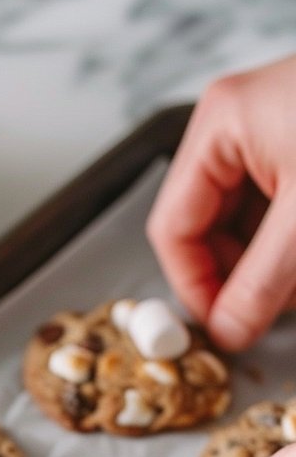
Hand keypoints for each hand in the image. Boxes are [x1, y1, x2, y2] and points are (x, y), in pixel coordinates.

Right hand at [146, 55, 295, 350]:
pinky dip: (292, 244)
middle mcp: (238, 126)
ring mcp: (271, 133)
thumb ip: (263, 283)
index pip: (173, 228)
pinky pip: (279, 210)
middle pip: (208, 228)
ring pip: (246, 224)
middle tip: (269, 311)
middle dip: (240, 275)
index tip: (224, 328)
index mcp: (220, 127)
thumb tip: (231, 330)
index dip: (195, 287)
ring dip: (270, 265)